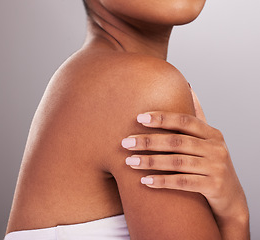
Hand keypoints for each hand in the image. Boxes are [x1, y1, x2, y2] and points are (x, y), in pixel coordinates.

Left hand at [121, 88, 248, 225]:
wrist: (231, 196)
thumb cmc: (211, 164)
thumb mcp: (208, 141)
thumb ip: (196, 119)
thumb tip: (188, 87)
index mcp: (212, 133)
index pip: (184, 121)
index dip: (161, 118)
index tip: (139, 118)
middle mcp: (216, 148)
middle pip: (176, 141)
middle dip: (148, 141)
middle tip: (126, 142)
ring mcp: (216, 167)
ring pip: (177, 162)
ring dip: (150, 161)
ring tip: (129, 161)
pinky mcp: (213, 186)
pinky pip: (182, 183)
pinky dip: (162, 181)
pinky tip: (145, 180)